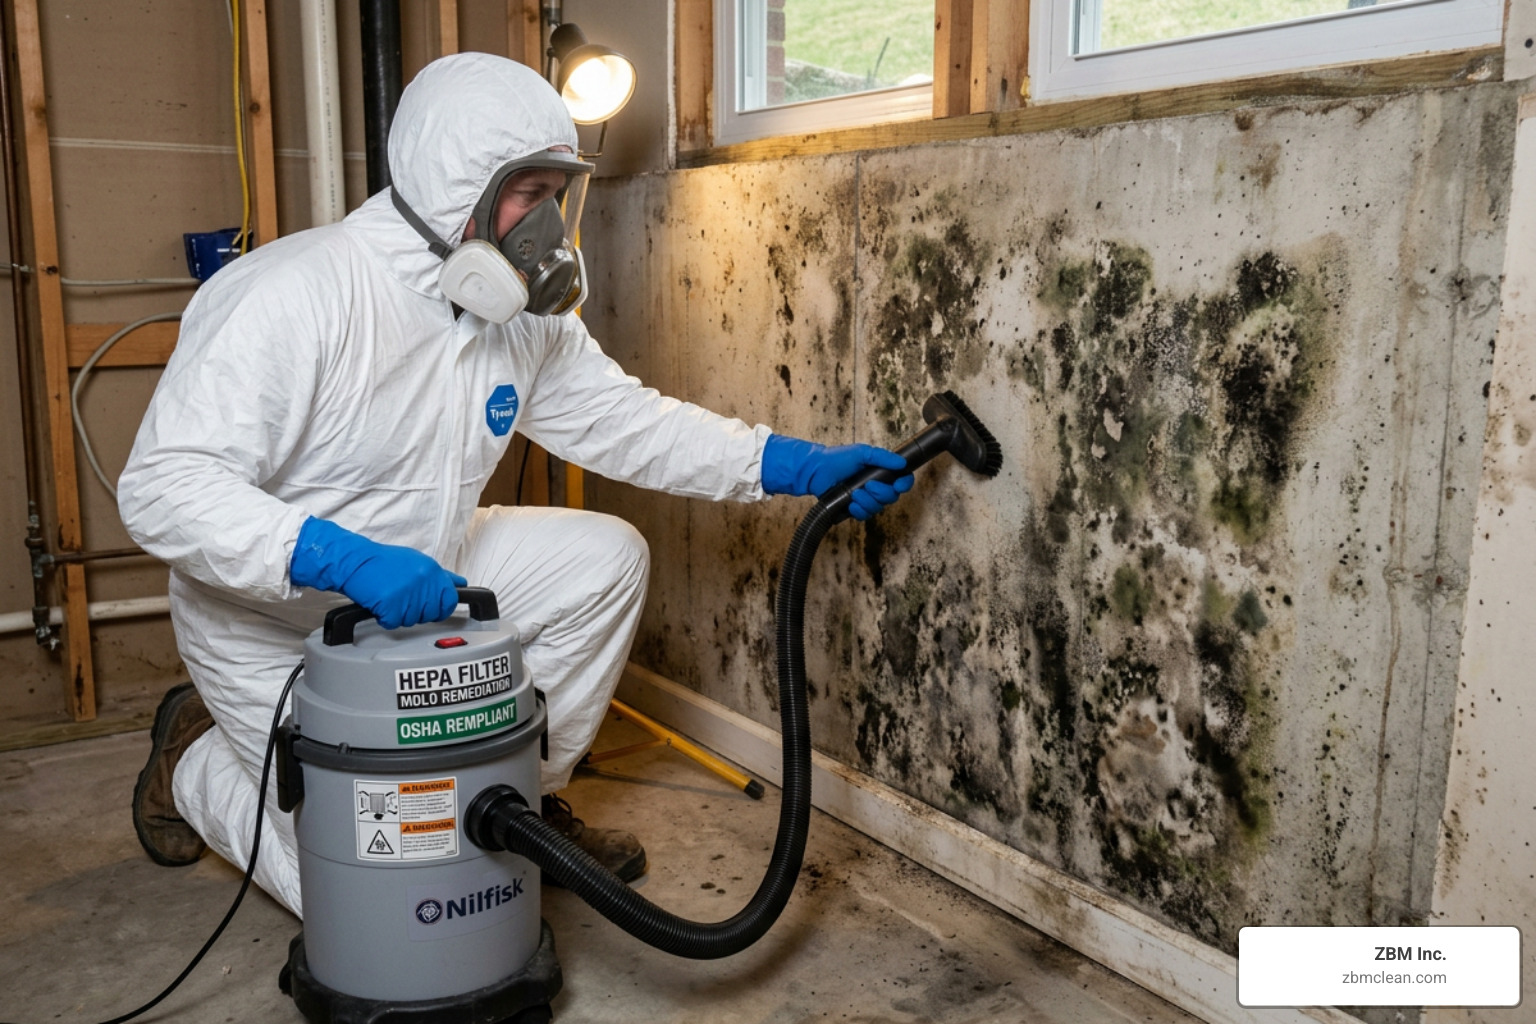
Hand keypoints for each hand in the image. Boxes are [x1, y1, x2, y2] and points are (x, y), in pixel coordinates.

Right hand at [290, 517, 467, 628]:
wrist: (355, 562)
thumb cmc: (383, 563)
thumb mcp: (417, 562)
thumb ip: (440, 576)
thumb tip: (460, 584)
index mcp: (432, 571)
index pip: (450, 600)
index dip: (441, 608)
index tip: (433, 608)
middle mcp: (423, 582)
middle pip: (431, 614)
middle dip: (419, 612)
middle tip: (403, 600)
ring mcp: (408, 594)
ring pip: (412, 621)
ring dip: (400, 615)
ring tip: (390, 597)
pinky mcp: (391, 606)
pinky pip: (393, 623)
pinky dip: (384, 618)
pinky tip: (380, 603)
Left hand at [761, 435, 912, 519]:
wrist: (815, 471)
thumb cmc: (836, 459)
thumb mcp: (862, 452)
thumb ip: (882, 457)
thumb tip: (902, 463)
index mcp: (879, 472)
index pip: (901, 480)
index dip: (904, 484)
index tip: (898, 484)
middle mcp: (875, 486)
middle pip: (892, 497)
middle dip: (881, 493)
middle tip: (868, 485)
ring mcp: (865, 498)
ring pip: (878, 508)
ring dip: (867, 501)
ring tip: (854, 493)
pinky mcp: (853, 508)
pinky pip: (864, 515)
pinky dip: (859, 510)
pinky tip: (850, 503)